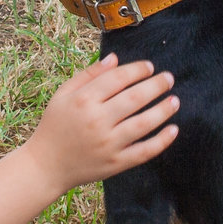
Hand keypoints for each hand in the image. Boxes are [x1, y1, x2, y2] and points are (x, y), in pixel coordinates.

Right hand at [22, 54, 178, 194]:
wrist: (46, 165)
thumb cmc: (55, 125)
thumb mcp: (63, 94)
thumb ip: (89, 75)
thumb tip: (114, 58)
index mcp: (83, 100)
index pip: (117, 79)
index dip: (137, 70)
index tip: (150, 66)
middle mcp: (97, 120)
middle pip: (134, 98)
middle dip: (156, 86)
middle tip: (169, 78)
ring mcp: (108, 144)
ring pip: (143, 123)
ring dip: (163, 110)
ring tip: (175, 100)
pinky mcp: (116, 163)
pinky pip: (144, 151)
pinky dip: (161, 141)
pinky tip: (173, 129)